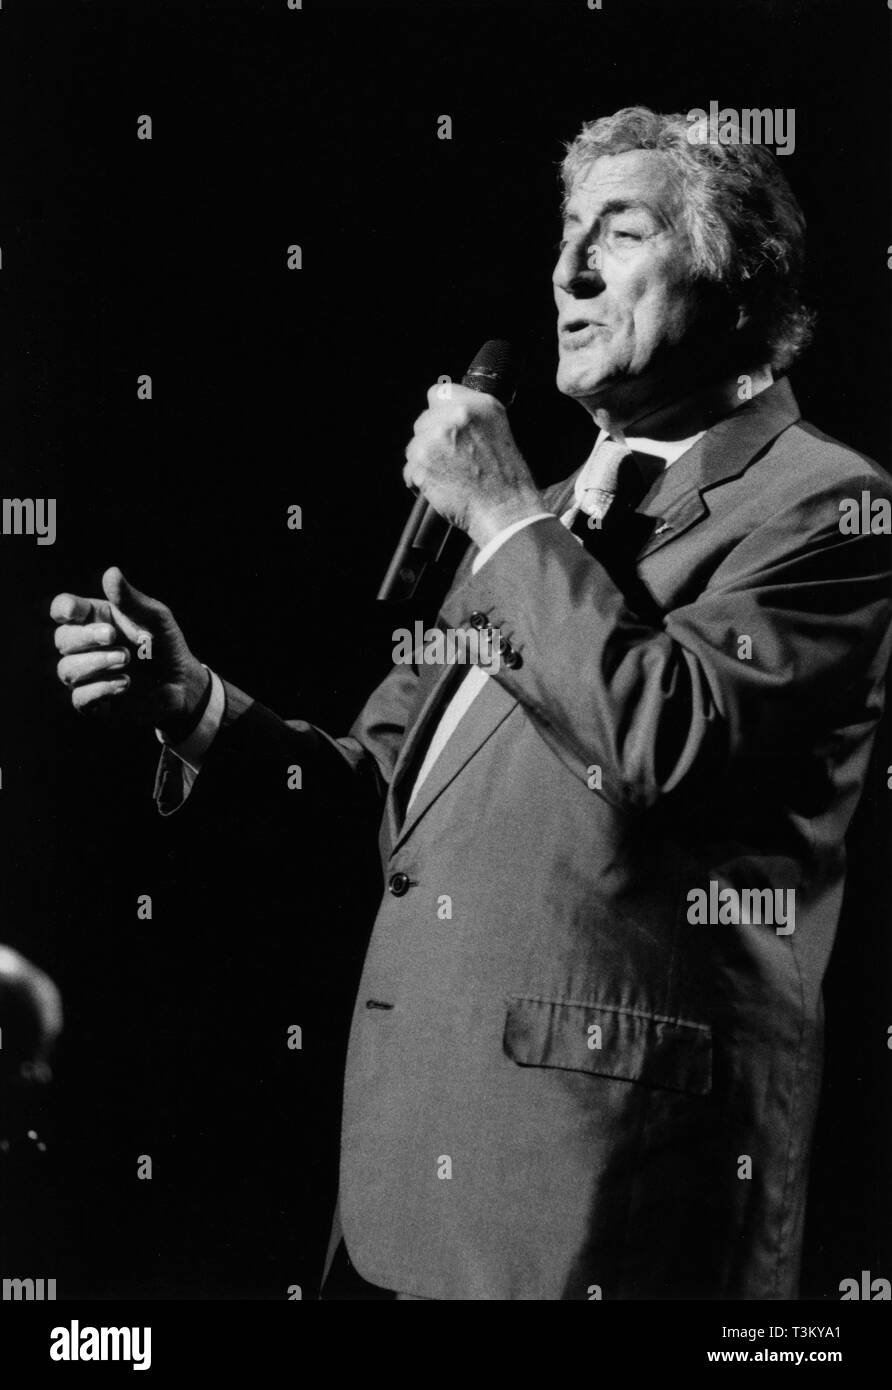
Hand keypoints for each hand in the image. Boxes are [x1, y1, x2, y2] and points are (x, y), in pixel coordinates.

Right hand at [51, 566, 208, 731]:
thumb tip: (111, 572)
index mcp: (95, 619)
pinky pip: (80, 698)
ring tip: (126, 661)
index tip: (75, 612)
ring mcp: (87, 675)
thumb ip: (131, 599)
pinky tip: (124, 684)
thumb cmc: (165, 644)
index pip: (63, 610)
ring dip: (95, 664)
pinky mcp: (94, 702)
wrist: (182, 684)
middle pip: (62, 639)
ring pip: (67, 670)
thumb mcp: (155, 617)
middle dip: (86, 638)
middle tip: (113, 637)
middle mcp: (85, 646)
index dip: (63, 609)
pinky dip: (100, 690)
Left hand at [403, 384, 542, 548]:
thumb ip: (471, 415)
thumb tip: (444, 411)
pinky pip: (410, 470)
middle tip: (453, 460)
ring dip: (426, 461)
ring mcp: (436, 438)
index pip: (439, 393)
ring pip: (414, 446)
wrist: (505, 510)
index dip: (439, 413)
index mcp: (479, 405)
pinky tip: (442, 487)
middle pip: (423, 421)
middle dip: (432, 440)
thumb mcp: (498, 431)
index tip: (445, 428)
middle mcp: (457, 416)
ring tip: (450, 475)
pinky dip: (420, 482)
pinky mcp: (421, 462)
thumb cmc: (505, 480)